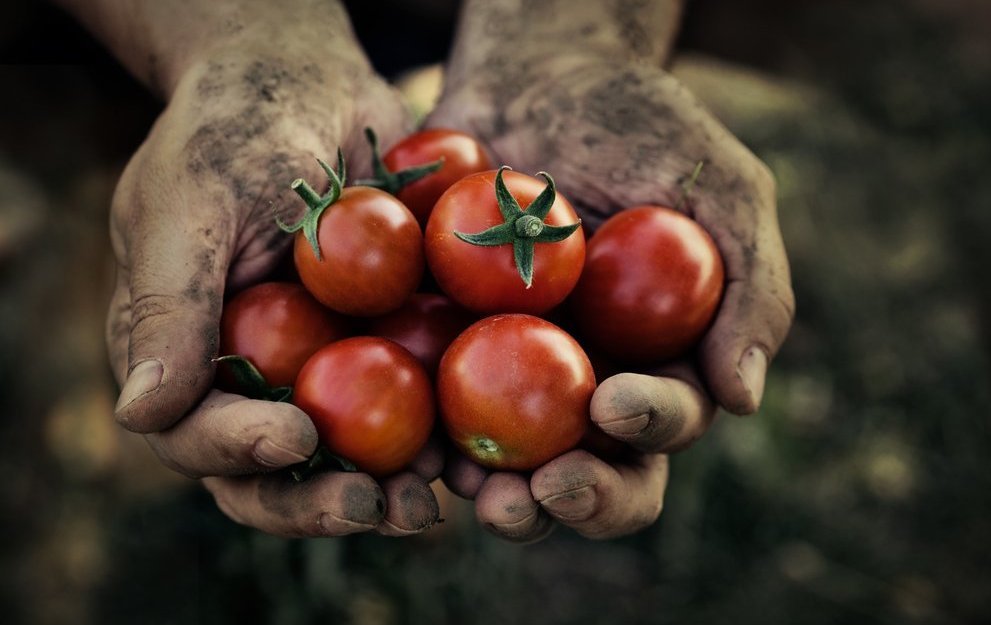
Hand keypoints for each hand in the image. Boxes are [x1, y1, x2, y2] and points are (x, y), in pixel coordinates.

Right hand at [106, 43, 440, 536]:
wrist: (312, 82)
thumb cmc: (234, 130)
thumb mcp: (189, 204)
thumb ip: (168, 308)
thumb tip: (141, 416)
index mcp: (188, 359)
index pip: (198, 435)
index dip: (239, 451)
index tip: (294, 435)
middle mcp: (256, 380)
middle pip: (278, 472)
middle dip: (322, 500)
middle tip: (377, 507)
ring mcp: (327, 370)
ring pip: (354, 459)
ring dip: (394, 490)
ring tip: (435, 499)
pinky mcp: (392, 350)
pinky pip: (419, 410)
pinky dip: (447, 438)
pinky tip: (480, 454)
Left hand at [428, 54, 793, 540]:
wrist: (535, 76)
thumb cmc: (640, 125)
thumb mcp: (721, 188)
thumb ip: (752, 288)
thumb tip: (741, 398)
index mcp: (658, 361)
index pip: (664, 422)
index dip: (648, 430)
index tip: (615, 404)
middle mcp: (585, 384)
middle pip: (590, 472)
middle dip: (574, 498)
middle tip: (543, 492)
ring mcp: (508, 374)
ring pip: (506, 466)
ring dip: (493, 494)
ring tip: (470, 489)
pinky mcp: (440, 351)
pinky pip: (428, 408)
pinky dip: (419, 437)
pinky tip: (409, 447)